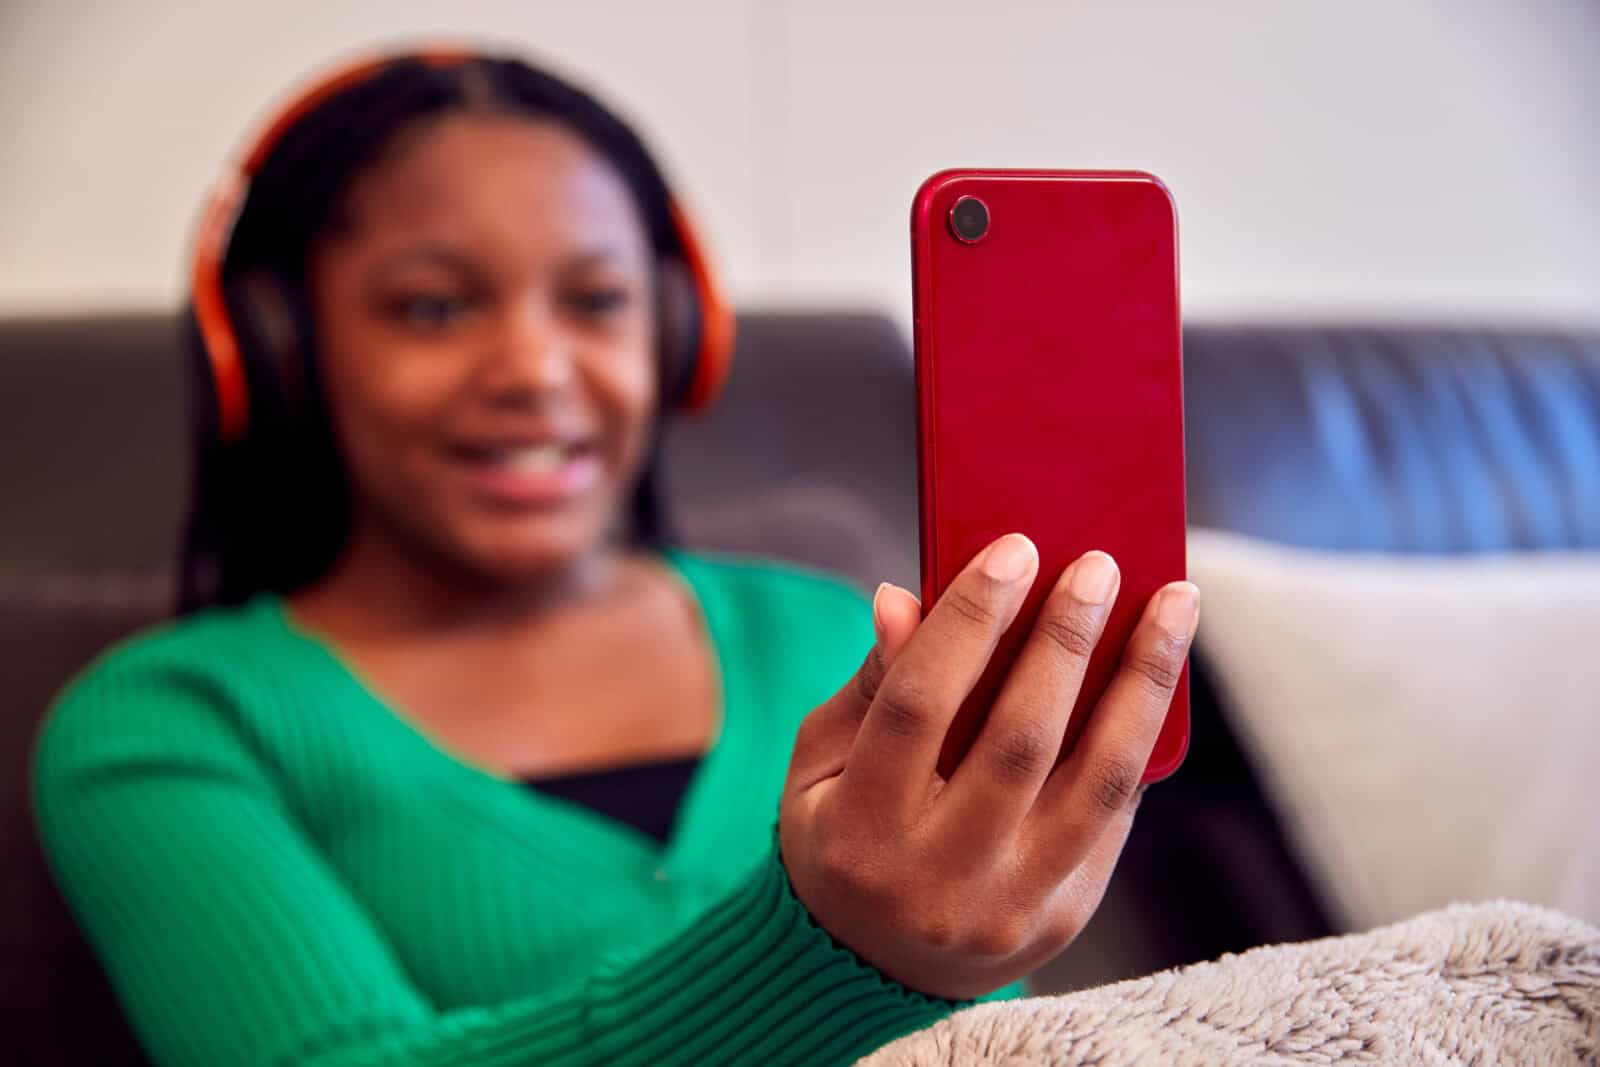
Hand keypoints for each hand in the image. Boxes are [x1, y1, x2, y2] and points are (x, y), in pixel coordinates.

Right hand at [780, 533, 1198, 998]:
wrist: (871, 964)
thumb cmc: (842, 833)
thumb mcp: (823, 762)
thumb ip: (874, 683)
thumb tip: (905, 597)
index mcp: (858, 832)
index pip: (919, 708)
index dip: (968, 622)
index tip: (1013, 551)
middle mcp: (936, 880)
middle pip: (1018, 741)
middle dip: (1065, 640)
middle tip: (1098, 564)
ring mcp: (1009, 907)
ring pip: (1096, 780)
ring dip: (1142, 681)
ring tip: (1174, 604)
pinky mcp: (1063, 915)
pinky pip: (1113, 813)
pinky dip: (1138, 736)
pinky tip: (1154, 675)